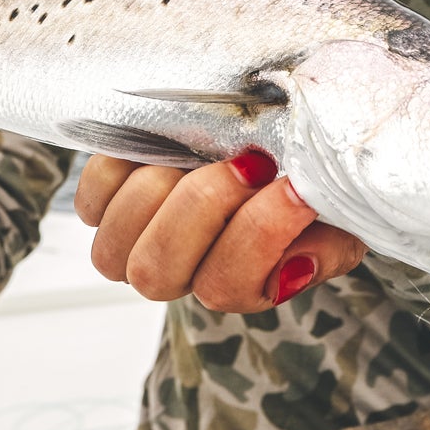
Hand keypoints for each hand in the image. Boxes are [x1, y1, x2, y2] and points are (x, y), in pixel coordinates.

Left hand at [75, 152, 367, 311]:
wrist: (274, 142)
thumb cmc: (307, 180)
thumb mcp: (339, 215)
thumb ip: (329, 245)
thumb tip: (295, 268)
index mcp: (239, 283)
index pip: (227, 287)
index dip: (258, 237)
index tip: (295, 187)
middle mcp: (180, 272)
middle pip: (158, 272)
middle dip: (201, 208)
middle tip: (249, 161)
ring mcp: (137, 240)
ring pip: (114, 248)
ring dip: (155, 194)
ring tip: (201, 149)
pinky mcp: (107, 202)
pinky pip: (89, 202)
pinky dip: (115, 175)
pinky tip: (158, 149)